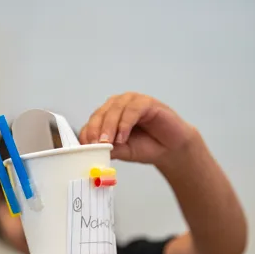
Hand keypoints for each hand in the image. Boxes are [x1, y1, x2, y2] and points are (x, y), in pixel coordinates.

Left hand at [79, 92, 199, 164]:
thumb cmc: (146, 147)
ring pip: (114, 110)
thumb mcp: (122, 151)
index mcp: (108, 116)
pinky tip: (123, 137)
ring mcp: (132, 101)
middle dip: (96, 130)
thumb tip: (91, 151)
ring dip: (110, 126)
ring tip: (109, 142)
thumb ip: (108, 149)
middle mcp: (118, 105)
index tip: (85, 148)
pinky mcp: (147, 102)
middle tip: (95, 145)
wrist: (170, 150)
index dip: (86, 134)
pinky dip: (125, 124)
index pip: (91, 122)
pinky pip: (132, 110)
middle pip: (100, 114)